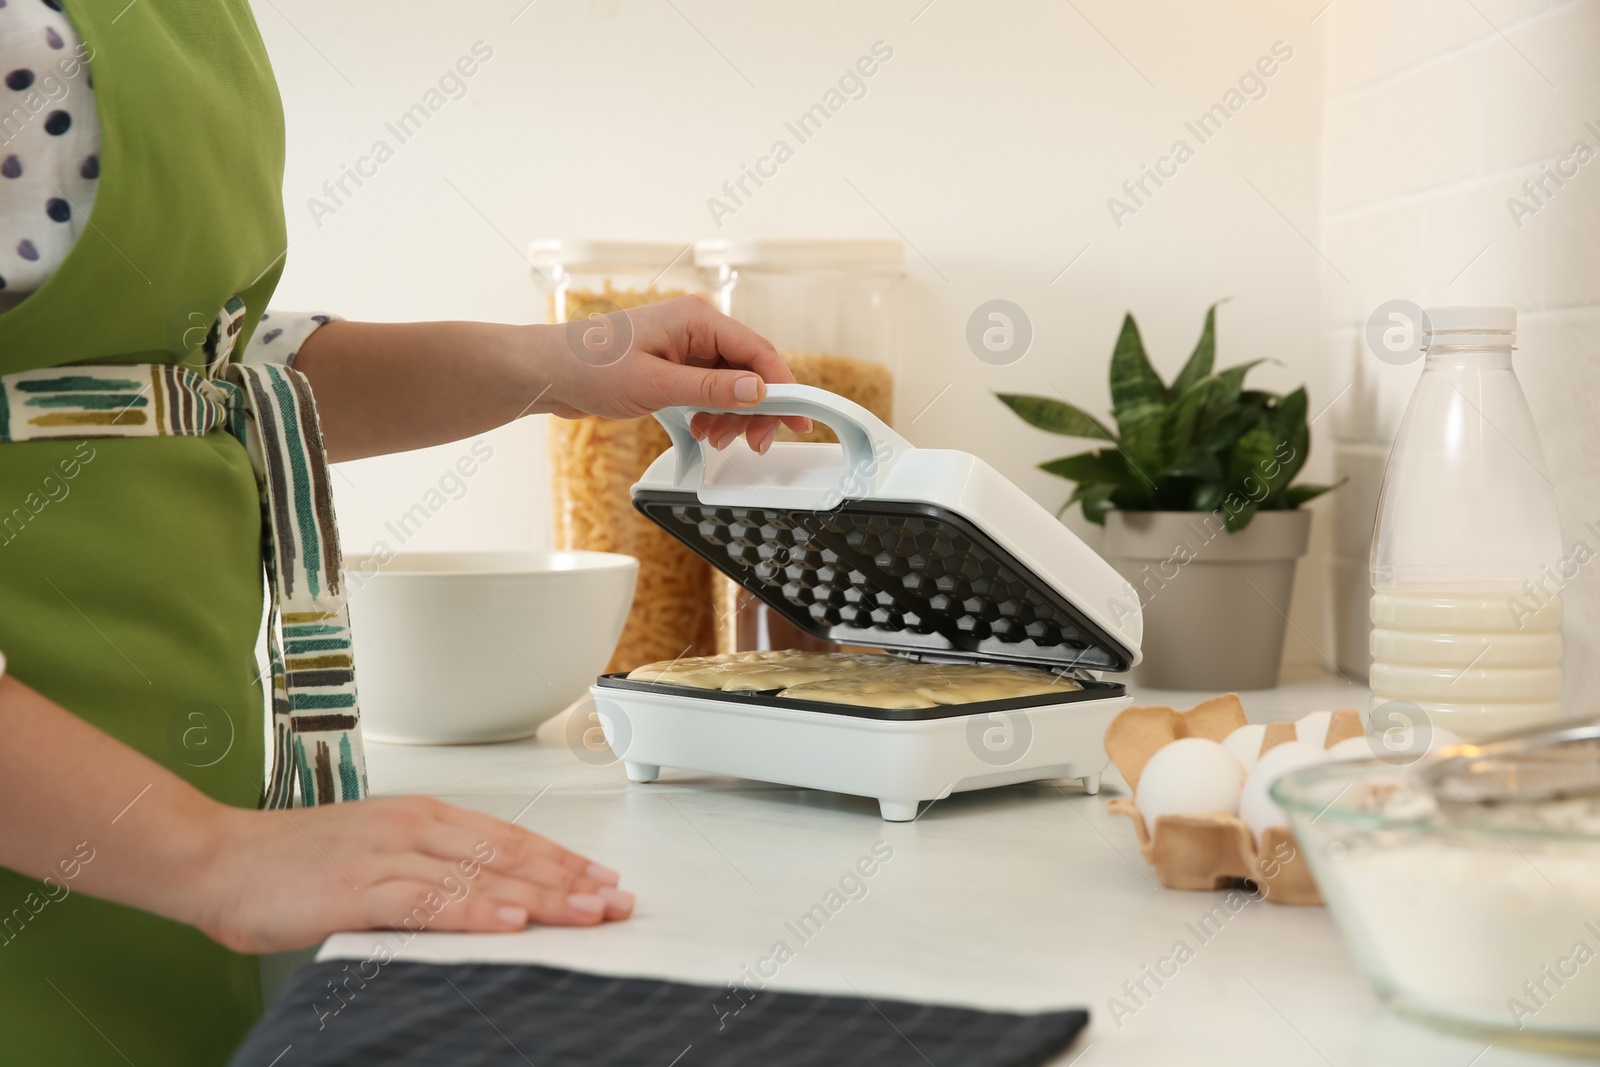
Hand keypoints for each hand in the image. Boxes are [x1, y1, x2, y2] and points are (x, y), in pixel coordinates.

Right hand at [192, 796, 632, 953]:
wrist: (217, 859)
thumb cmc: (291, 863)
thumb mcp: (374, 855)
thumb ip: (426, 871)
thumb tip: (481, 897)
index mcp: (421, 816)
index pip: (509, 838)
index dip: (561, 860)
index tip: (603, 878)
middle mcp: (415, 828)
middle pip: (510, 855)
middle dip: (570, 880)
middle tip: (617, 900)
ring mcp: (389, 856)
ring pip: (483, 878)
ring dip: (542, 898)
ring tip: (589, 914)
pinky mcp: (360, 889)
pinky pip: (429, 902)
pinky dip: (475, 913)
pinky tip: (511, 923)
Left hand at [545, 295, 811, 453]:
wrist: (547, 373)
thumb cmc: (590, 367)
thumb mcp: (655, 384)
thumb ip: (710, 389)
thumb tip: (757, 391)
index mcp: (697, 318)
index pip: (758, 352)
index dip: (783, 387)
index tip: (799, 419)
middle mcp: (697, 328)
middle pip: (750, 370)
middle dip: (757, 409)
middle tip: (756, 444)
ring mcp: (686, 348)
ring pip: (732, 385)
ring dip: (733, 416)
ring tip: (717, 439)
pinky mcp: (674, 367)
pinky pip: (710, 391)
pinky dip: (714, 414)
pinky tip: (703, 431)